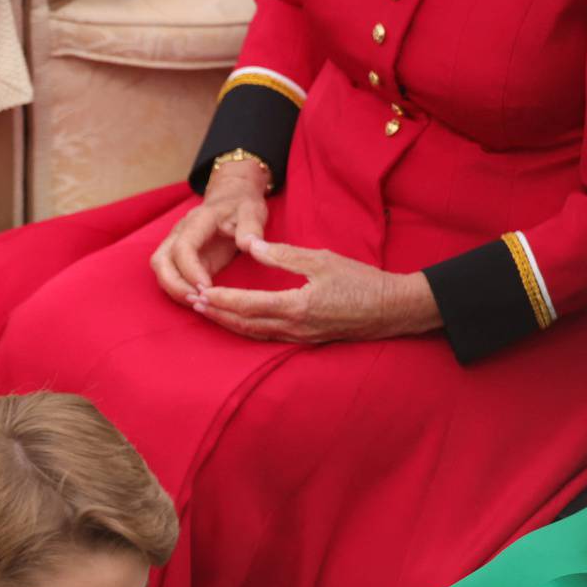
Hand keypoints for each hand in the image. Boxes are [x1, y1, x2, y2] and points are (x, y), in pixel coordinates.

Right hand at [150, 159, 270, 302]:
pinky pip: (170, 275)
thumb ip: (252, 228)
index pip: (183, 246)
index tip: (207, 287)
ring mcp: (177, 244)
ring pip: (160, 269)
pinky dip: (179, 290)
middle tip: (198, 300)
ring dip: (174, 289)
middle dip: (174, 285)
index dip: (190, 270)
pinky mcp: (181, 257)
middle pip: (160, 260)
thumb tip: (249, 245)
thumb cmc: (241, 206)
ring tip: (198, 303)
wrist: (231, 198)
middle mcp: (180, 232)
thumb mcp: (253, 211)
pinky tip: (199, 299)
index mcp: (198, 220)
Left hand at [190, 240, 440, 342]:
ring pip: (255, 334)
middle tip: (193, 305)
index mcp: (296, 306)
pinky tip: (240, 322)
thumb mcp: (321, 259)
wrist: (393, 308)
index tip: (200, 293)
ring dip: (230, 324)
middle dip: (217, 315)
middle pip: (244, 325)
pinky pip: (269, 337)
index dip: (220, 300)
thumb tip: (252, 246)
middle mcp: (294, 328)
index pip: (247, 305)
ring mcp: (300, 338)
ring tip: (209, 313)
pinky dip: (249, 329)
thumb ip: (283, 254)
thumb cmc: (361, 281)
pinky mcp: (307, 340)